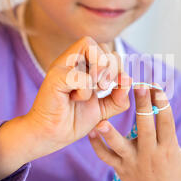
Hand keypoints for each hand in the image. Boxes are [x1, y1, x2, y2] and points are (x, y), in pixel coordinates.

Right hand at [25, 36, 131, 152]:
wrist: (52, 136)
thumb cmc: (73, 120)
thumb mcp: (104, 108)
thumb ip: (118, 97)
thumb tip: (128, 80)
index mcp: (83, 65)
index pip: (107, 48)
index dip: (116, 64)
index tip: (112, 85)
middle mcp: (72, 61)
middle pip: (102, 45)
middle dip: (111, 67)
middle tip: (103, 88)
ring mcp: (62, 66)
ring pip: (90, 47)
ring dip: (100, 71)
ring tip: (93, 89)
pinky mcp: (54, 77)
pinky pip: (80, 74)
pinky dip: (85, 89)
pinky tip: (74, 99)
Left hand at [88, 82, 180, 180]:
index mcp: (168, 151)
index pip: (165, 125)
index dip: (162, 106)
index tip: (158, 89)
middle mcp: (149, 155)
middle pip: (144, 128)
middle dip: (140, 107)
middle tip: (136, 86)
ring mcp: (133, 163)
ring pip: (119, 146)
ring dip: (110, 133)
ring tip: (102, 119)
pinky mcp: (120, 169)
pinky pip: (106, 158)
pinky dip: (96, 146)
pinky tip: (89, 131)